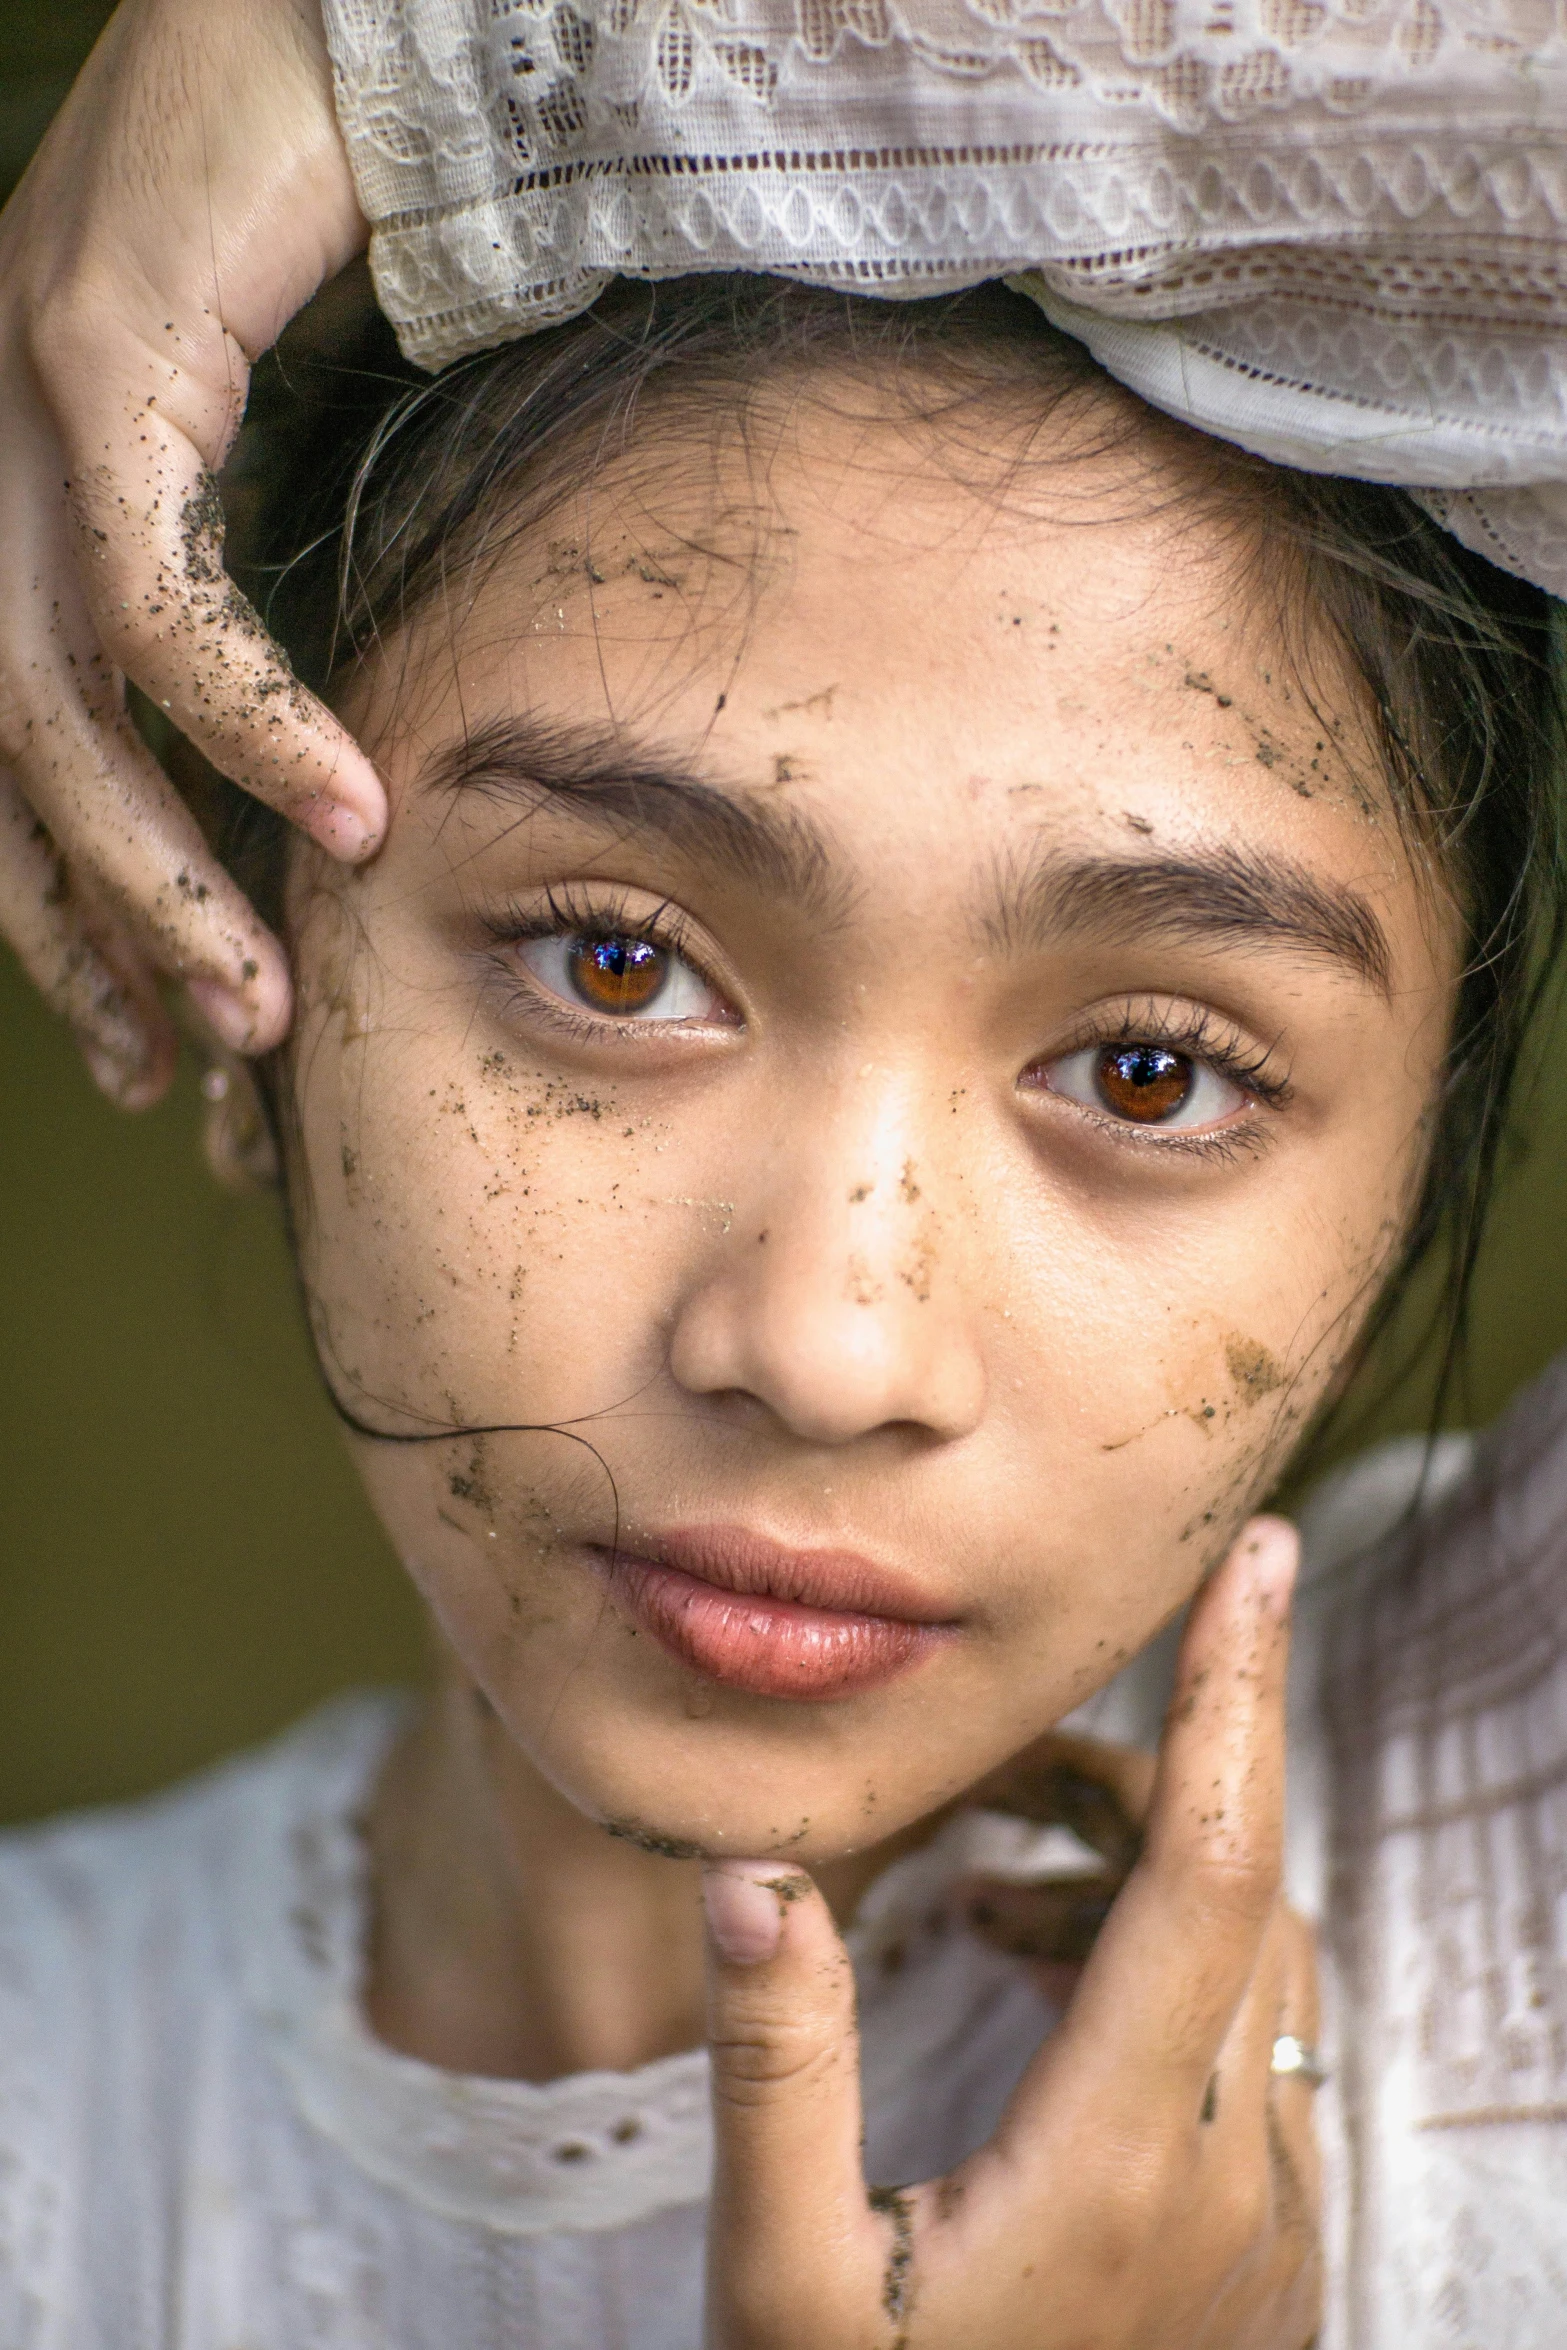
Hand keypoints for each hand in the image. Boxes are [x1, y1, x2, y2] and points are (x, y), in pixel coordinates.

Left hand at [0, 0, 383, 1103]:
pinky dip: (243, 711)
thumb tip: (351, 765)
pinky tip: (343, 804)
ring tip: (257, 1001)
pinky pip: (144, 581)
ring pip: (45, 699)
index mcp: (26, 477)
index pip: (2, 739)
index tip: (127, 1035)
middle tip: (185, 1061)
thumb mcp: (313, 451)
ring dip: (157, 872)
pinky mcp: (94, 338)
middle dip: (94, 927)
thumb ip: (283, 591)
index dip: (55, 905)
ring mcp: (19, 387)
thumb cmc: (363, 213)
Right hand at [700, 1517, 1320, 2348]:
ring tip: (992, 1900)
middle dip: (1153, 1773)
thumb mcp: (781, 2286)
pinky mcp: (1269, 2258)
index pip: (1208, 1863)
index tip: (1259, 1556)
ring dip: (1145, 1885)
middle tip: (1021, 1758)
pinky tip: (1051, 2010)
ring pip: (1254, 1966)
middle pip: (1238, 1887)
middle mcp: (1233, 2168)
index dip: (1232, 1694)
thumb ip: (777, 2070)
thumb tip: (751, 1871)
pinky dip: (1171, 1977)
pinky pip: (1255, 2050)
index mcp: (1123, 2151)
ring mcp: (1269, 2219)